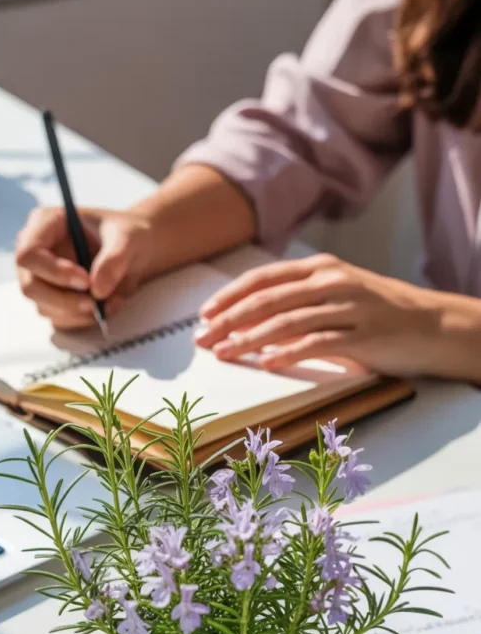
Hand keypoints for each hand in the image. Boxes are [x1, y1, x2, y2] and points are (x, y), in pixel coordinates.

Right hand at [15, 207, 155, 329]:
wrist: (137, 253)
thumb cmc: (127, 235)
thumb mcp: (127, 239)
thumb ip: (114, 260)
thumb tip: (97, 290)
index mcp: (45, 224)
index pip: (29, 253)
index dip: (53, 271)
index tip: (85, 281)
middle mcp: (37, 253)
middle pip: (30, 286)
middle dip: (64, 301)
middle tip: (95, 304)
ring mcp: (42, 279)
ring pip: (44, 307)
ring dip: (77, 313)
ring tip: (111, 302)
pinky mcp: (53, 300)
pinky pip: (59, 319)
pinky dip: (83, 319)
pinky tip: (105, 308)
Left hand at [195, 253, 453, 377]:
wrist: (430, 324)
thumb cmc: (376, 314)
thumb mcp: (336, 297)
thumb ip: (298, 304)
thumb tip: (251, 324)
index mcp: (320, 268)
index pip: (264, 278)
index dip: (230, 296)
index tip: (204, 314)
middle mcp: (331, 282)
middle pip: (268, 300)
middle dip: (229, 320)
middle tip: (203, 339)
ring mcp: (347, 307)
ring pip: (287, 322)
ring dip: (250, 340)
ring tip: (225, 354)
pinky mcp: (361, 334)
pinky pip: (316, 343)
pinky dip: (288, 354)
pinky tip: (267, 364)